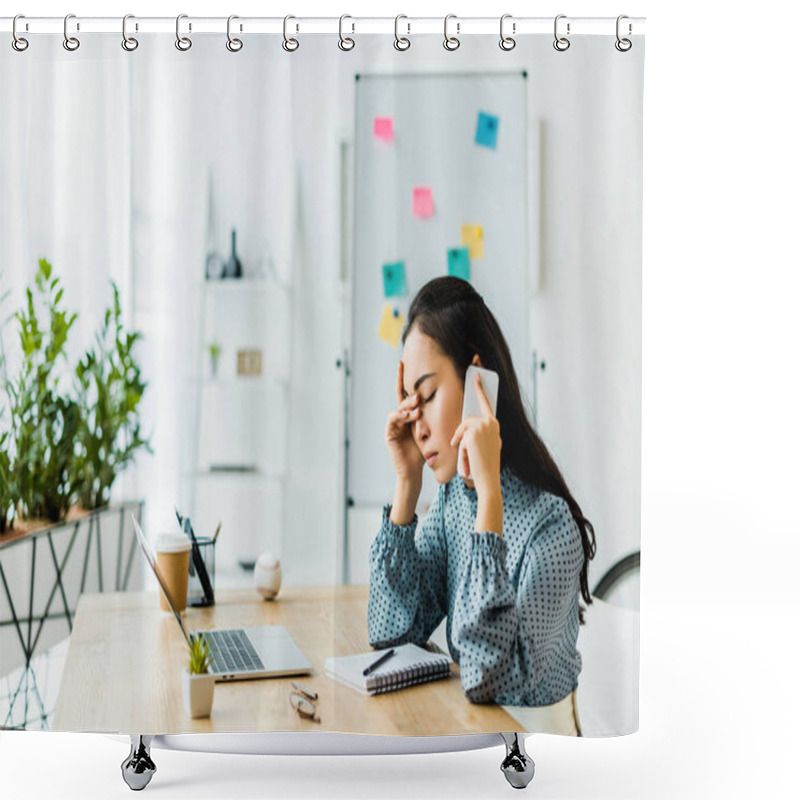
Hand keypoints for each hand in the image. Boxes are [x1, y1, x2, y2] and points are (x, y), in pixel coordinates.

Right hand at [385, 360, 424, 484]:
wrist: (414, 471)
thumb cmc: (424, 452)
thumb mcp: (432, 431)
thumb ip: (436, 417)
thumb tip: (455, 401)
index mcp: (409, 414)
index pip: (406, 392)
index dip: (402, 377)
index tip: (402, 360)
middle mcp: (399, 416)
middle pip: (401, 397)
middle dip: (409, 394)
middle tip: (419, 394)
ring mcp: (393, 424)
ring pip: (399, 408)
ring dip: (408, 406)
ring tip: (418, 408)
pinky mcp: (389, 433)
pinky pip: (394, 419)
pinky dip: (402, 416)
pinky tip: (411, 417)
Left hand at [450, 371, 501, 497]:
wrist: (488, 479)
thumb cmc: (485, 465)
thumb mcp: (484, 446)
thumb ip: (477, 433)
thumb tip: (465, 430)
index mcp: (494, 424)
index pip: (485, 403)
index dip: (480, 389)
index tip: (476, 375)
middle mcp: (491, 423)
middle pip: (466, 421)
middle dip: (460, 437)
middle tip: (459, 450)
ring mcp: (483, 426)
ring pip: (462, 430)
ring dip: (460, 445)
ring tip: (467, 460)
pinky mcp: (473, 432)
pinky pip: (460, 438)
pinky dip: (460, 451)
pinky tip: (467, 461)